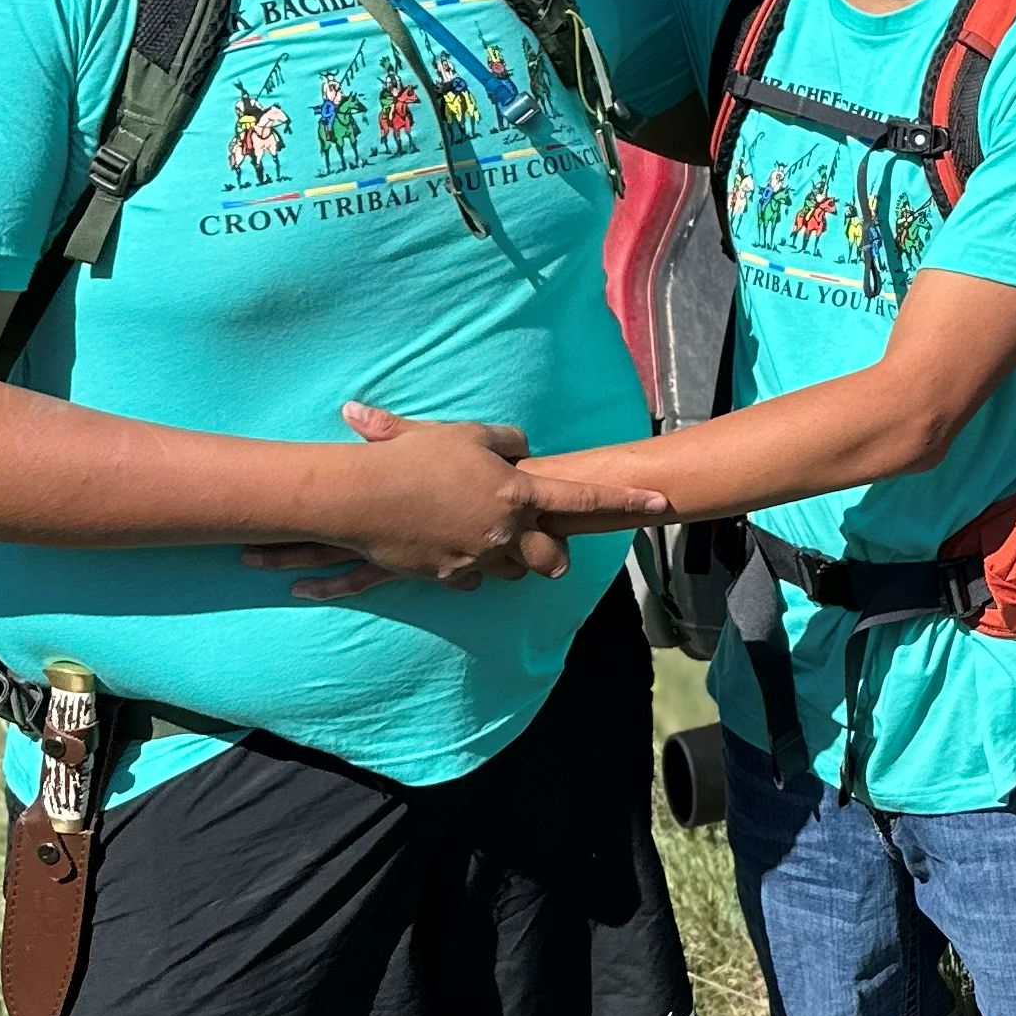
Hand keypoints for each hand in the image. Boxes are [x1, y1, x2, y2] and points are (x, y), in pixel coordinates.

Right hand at [238, 403, 666, 600]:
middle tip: (546, 544)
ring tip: (491, 539)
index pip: (585, 499)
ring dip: (510, 560)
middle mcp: (505, 533)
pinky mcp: (443, 577)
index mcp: (518, 494)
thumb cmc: (412, 457)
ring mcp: (474, 560)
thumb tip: (520, 449)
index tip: (659, 504)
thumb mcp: (465, 434)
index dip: (625, 502)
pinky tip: (454, 549)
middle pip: (551, 561)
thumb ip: (504, 441)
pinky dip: (470, 569)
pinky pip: (471, 581)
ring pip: (512, 573)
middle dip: (554, 556)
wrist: (356, 497)